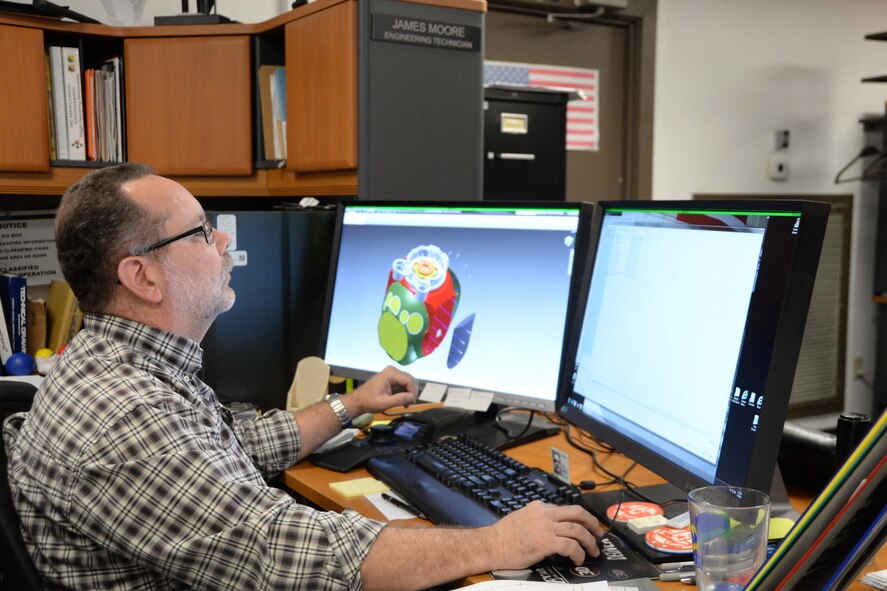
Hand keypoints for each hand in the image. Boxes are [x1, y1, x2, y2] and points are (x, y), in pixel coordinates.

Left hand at [348, 366, 416, 414]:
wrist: (358, 400)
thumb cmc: (369, 401)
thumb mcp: (384, 403)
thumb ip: (399, 399)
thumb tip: (413, 398)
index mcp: (391, 373)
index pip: (409, 380)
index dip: (413, 392)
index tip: (411, 403)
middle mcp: (393, 370)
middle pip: (410, 380)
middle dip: (412, 392)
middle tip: (408, 404)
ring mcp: (392, 373)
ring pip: (408, 381)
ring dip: (409, 392)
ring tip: (405, 403)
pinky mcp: (392, 377)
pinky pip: (404, 383)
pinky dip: (405, 391)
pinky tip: (403, 400)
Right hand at [487, 501, 603, 568]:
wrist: (491, 545)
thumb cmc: (503, 536)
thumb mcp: (522, 518)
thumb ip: (538, 519)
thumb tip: (551, 528)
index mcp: (539, 507)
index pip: (566, 509)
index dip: (580, 518)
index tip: (586, 526)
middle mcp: (545, 513)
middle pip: (577, 513)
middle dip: (592, 523)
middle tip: (599, 533)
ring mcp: (546, 527)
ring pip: (577, 529)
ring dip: (589, 541)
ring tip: (593, 550)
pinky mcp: (546, 542)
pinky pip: (571, 546)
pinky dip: (578, 553)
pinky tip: (578, 559)